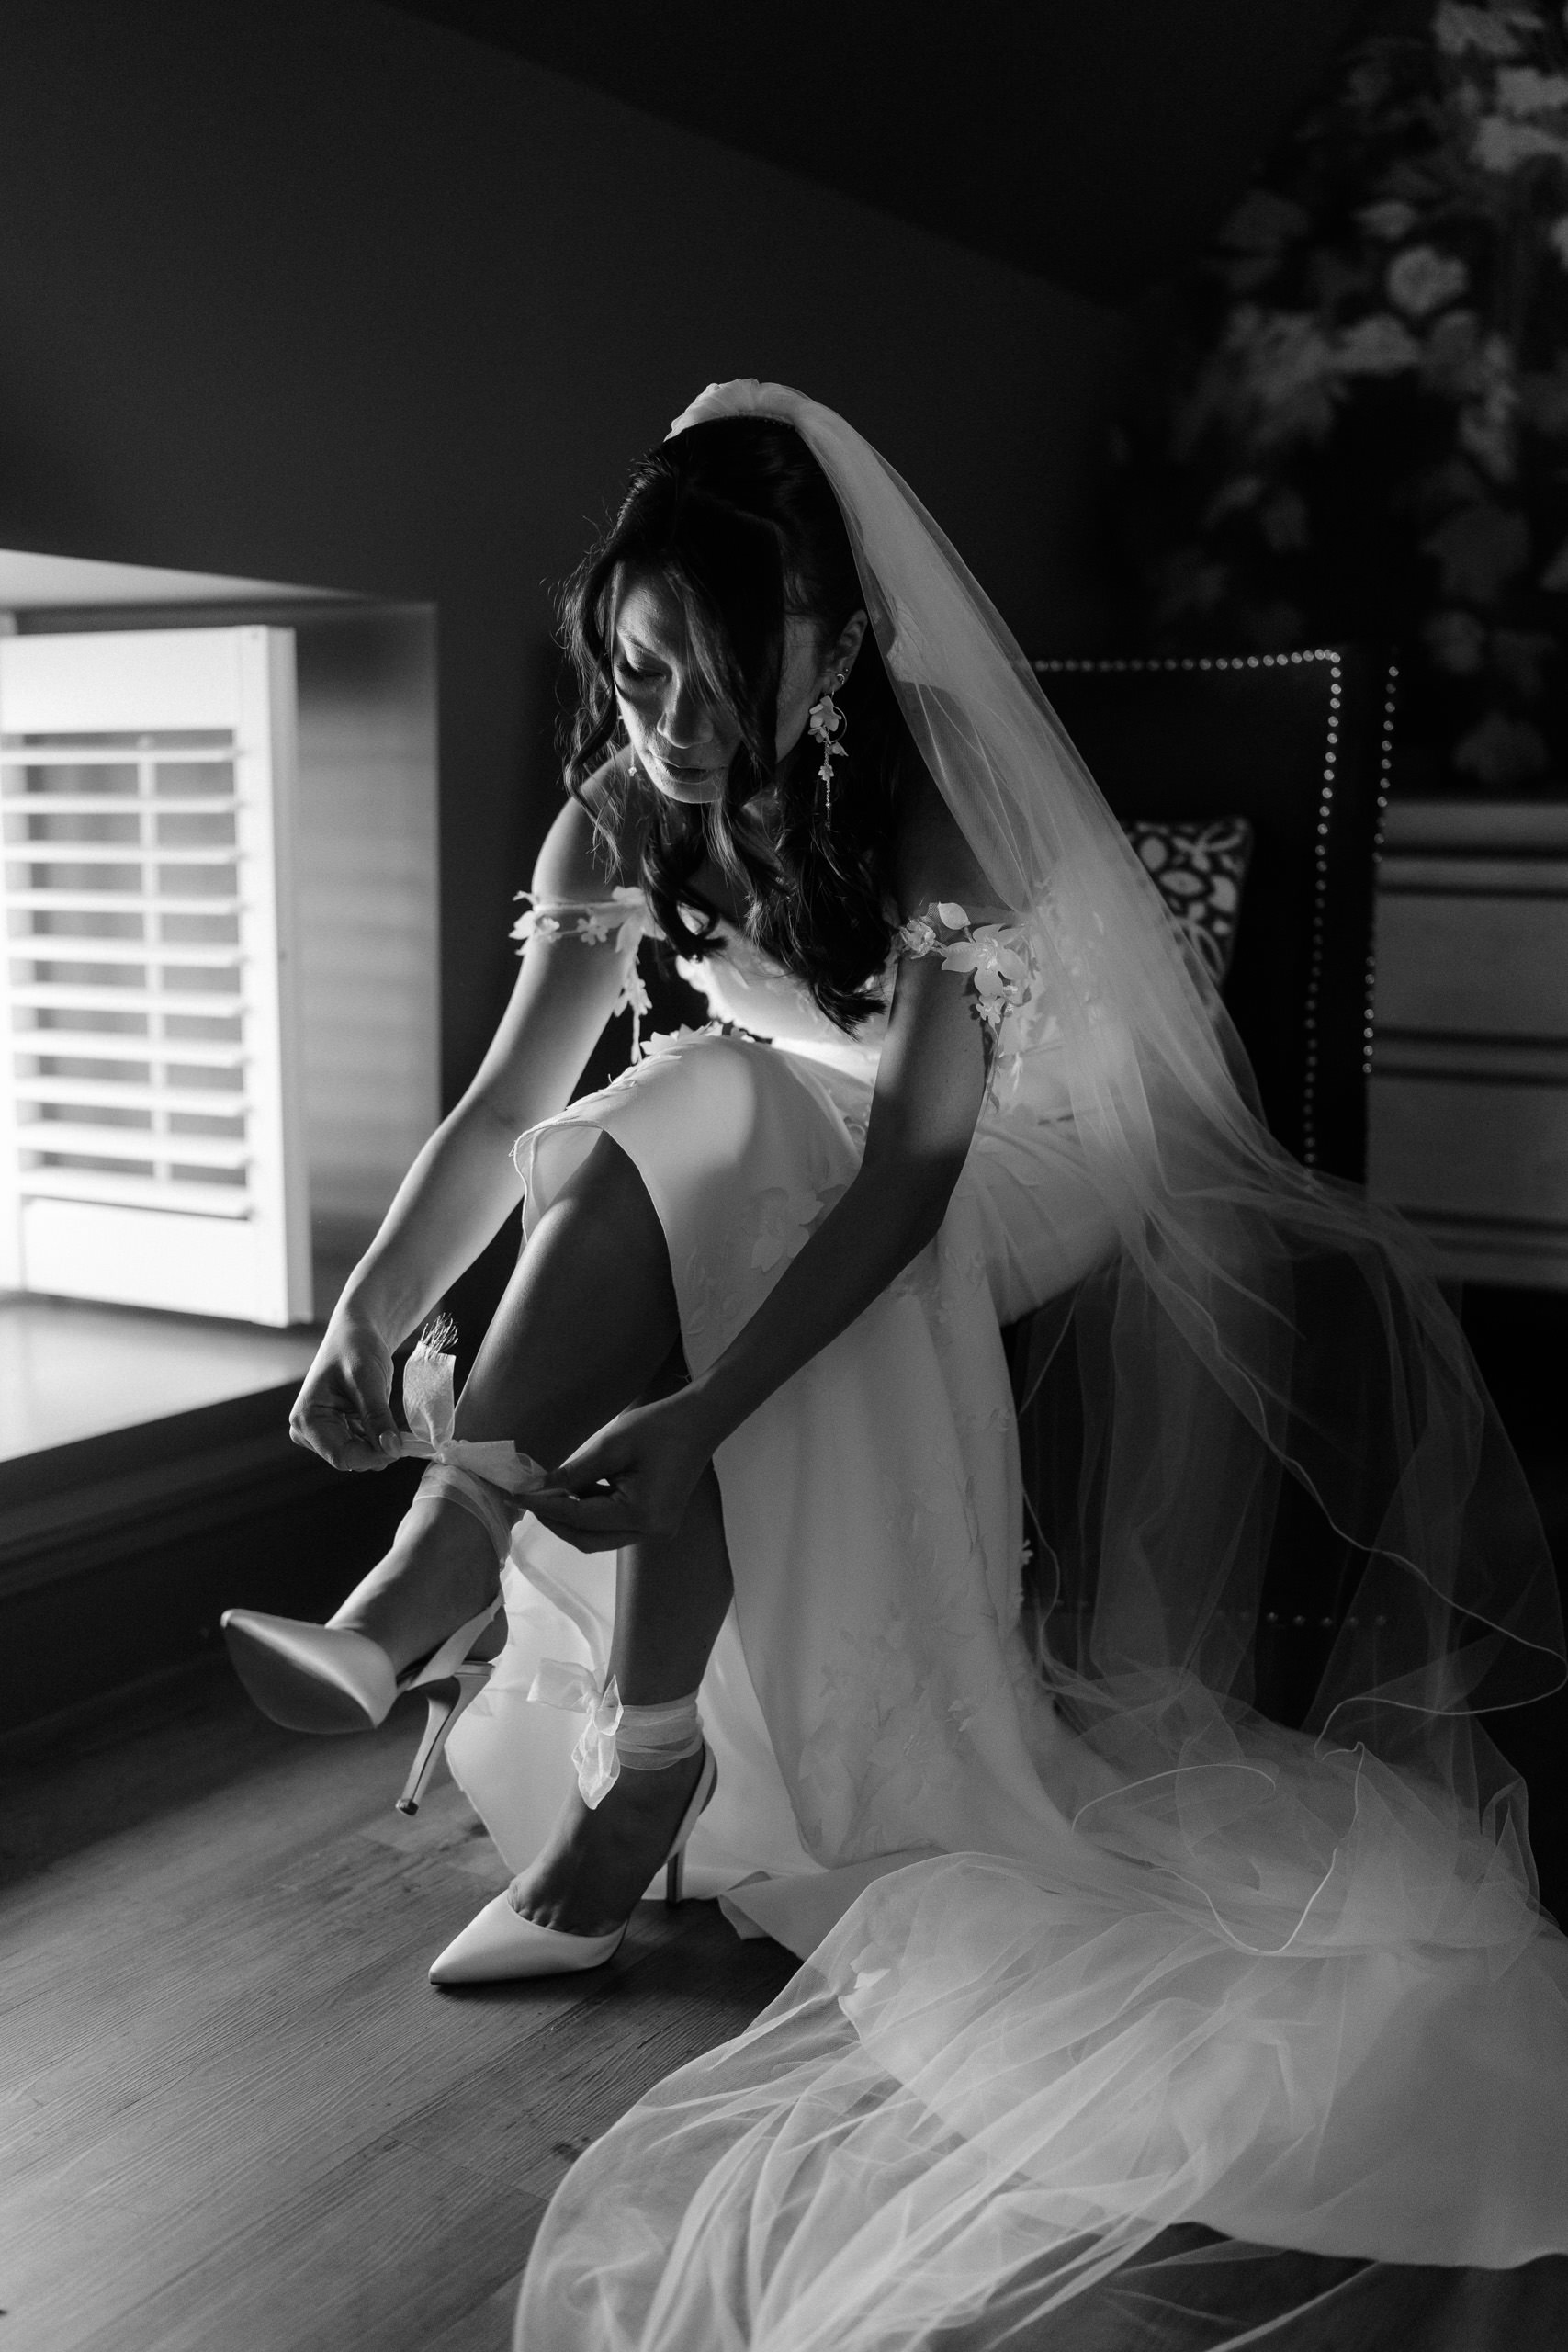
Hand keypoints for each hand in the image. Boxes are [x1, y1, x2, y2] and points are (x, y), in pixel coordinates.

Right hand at [289, 1315, 401, 1470]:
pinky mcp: (335, 1432)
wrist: (355, 1334)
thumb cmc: (356, 1348)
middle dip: (378, 1450)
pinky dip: (377, 1440)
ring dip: (379, 1446)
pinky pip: (360, 1448)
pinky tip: (385, 1424)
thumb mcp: (368, 1380)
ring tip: (392, 1422)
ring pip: (357, 1456)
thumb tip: (392, 1450)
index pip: (342, 1456)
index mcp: (306, 1419)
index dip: (374, 1456)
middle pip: (349, 1459)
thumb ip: (378, 1417)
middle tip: (403, 1434)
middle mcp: (306, 1431)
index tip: (402, 1447)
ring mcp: (320, 1433)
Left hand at [527, 1394, 712, 1552]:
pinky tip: (577, 1488)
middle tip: (528, 1498)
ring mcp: (654, 1530)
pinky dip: (590, 1510)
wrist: (699, 1420)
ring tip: (550, 1489)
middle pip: (588, 1539)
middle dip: (556, 1520)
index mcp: (642, 1514)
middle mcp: (650, 1532)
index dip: (545, 1507)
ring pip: (598, 1536)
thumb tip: (539, 1489)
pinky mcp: (653, 1521)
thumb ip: (573, 1472)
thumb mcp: (610, 1445)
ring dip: (572, 1516)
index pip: (580, 1518)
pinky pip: (612, 1525)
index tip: (516, 1496)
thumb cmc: (658, 1426)